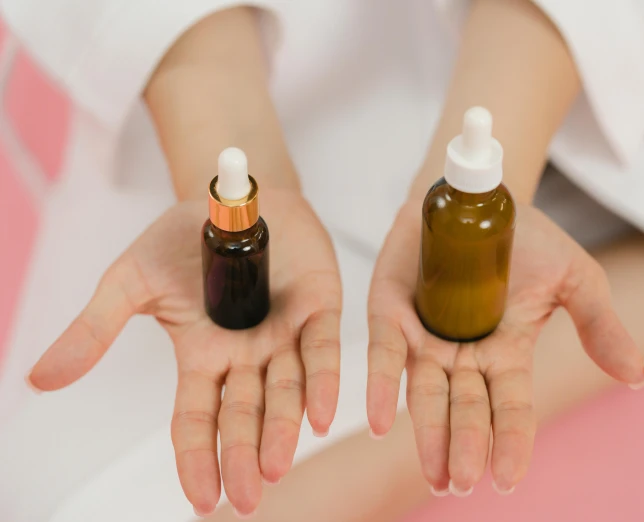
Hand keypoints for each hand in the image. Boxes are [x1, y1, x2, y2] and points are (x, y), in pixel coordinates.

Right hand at [26, 190, 341, 515]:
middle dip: (243, 456)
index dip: (199, 459)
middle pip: (244, 415)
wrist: (229, 196)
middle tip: (247, 498)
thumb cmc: (182, 240)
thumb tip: (39, 380)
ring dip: (283, 429)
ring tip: (276, 465)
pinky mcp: (318, 309)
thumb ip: (94, 330)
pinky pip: (322, 350)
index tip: (204, 501)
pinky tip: (321, 414)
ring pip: (285, 391)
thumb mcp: (131, 281)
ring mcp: (284, 334)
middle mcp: (245, 355)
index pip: (198, 419)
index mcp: (202, 356)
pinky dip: (322, 381)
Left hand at [366, 199, 643, 494]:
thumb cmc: (529, 240)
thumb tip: (638, 376)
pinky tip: (378, 422)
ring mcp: (426, 337)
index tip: (507, 479)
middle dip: (464, 445)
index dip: (510, 442)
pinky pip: (385, 356)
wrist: (480, 199)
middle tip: (461, 482)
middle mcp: (465, 355)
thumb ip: (599, 325)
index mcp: (508, 353)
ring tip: (434, 474)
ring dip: (428, 434)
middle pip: (466, 408)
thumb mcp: (574, 278)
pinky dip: (380, 388)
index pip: (511, 407)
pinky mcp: (390, 314)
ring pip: (425, 394)